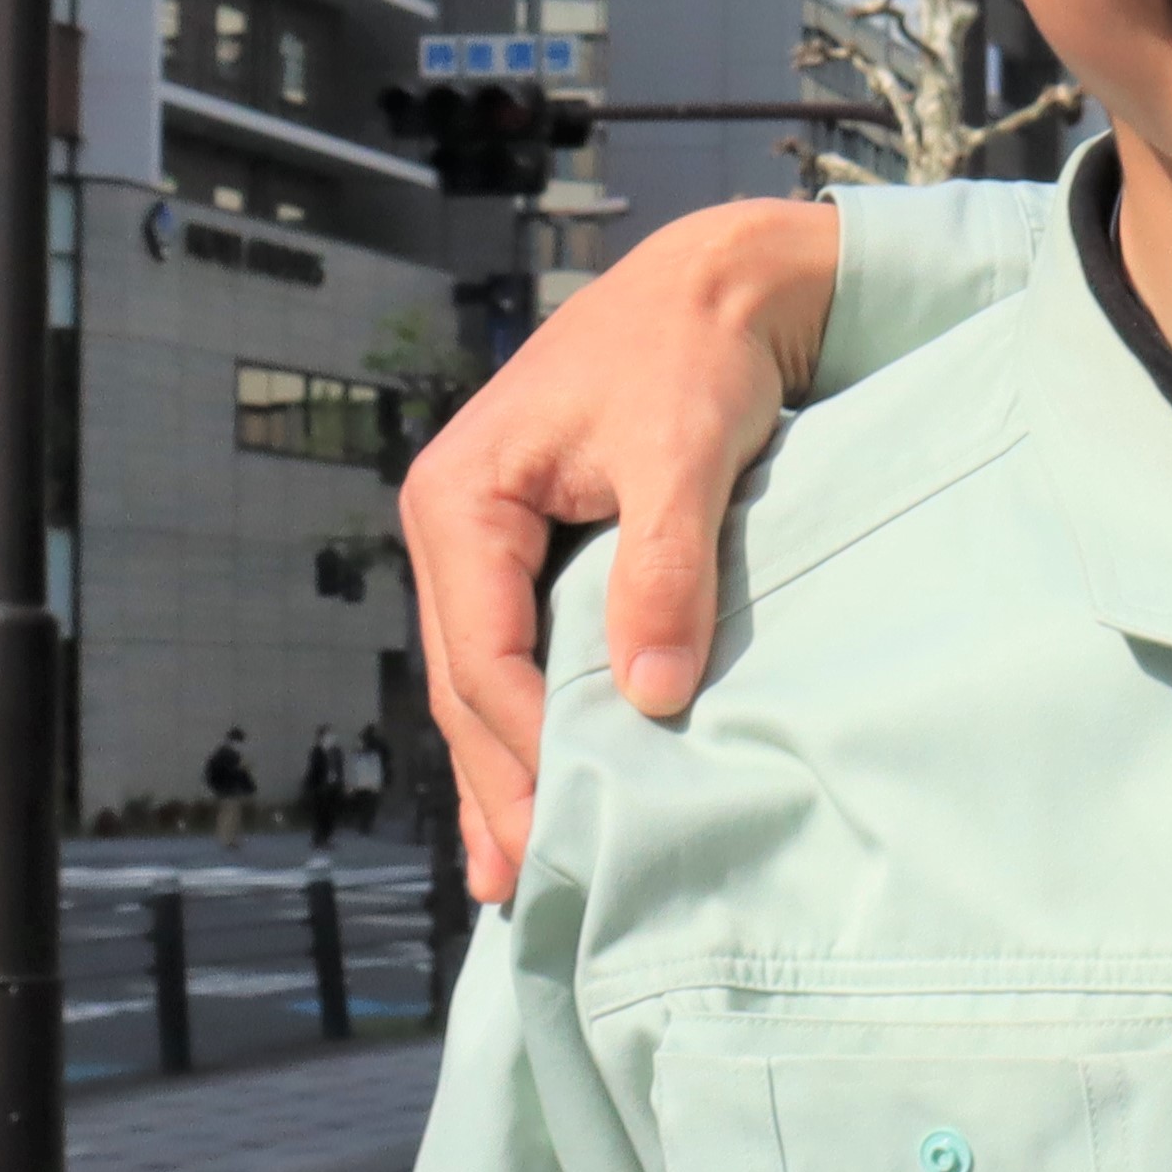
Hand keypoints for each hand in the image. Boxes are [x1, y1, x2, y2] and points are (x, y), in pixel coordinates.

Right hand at [398, 199, 841, 898]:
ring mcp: (484, 539)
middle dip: (496, 782)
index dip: (524, 747)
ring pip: (481, 678)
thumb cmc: (693, 352)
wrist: (717, 286)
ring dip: (500, 770)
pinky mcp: (529, 548)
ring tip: (514, 871)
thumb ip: (665, 571)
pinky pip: (512, 653)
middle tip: (526, 884)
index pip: (482, 654)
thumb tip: (651, 696)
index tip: (569, 824)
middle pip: (465, 682)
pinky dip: (523, 724)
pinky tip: (533, 792)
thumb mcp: (683, 454)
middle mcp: (453, 521)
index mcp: (462, 498)